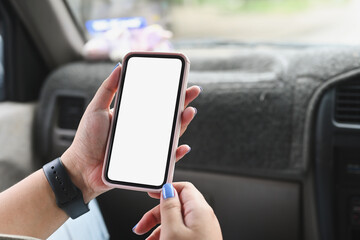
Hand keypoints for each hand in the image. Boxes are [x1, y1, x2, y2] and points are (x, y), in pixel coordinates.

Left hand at [61, 64, 200, 202]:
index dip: (169, 90)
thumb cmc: (87, 139)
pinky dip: (176, 154)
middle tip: (192, 91)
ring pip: (170, 134)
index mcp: (134, 116)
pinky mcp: (147, 163)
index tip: (180, 79)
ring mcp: (146, 146)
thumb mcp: (96, 109)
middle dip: (183, 103)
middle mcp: (143, 129)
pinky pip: (165, 159)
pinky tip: (182, 146)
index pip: (156, 100)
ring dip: (183, 124)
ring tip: (188, 112)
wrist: (81, 167)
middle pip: (168, 115)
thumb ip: (107, 89)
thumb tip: (118, 67)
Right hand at [133, 182, 222, 239]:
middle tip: (141, 226)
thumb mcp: (173, 231)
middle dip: (157, 214)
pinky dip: (168, 236)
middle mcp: (204, 219)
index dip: (166, 189)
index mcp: (200, 210)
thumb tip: (168, 190)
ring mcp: (203, 232)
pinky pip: (182, 233)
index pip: (183, 188)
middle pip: (177, 205)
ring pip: (177, 221)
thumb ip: (170, 207)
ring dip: (160, 228)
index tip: (150, 195)